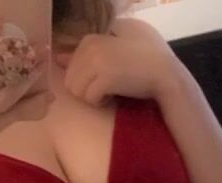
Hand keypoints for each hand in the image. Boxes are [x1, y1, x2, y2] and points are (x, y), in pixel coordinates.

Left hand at [55, 23, 179, 107]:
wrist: (163, 73)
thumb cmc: (141, 61)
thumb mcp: (111, 50)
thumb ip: (84, 52)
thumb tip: (57, 57)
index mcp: (89, 39)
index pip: (69, 68)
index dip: (84, 80)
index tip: (103, 79)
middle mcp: (90, 48)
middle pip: (70, 81)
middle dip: (85, 90)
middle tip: (105, 88)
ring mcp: (97, 62)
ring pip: (76, 91)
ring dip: (91, 97)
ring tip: (108, 92)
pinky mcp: (105, 78)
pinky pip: (90, 99)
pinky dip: (100, 103)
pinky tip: (113, 97)